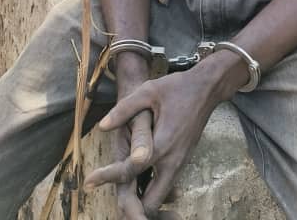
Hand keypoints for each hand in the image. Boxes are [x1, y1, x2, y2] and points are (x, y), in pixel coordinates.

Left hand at [87, 68, 225, 217]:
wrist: (207, 88)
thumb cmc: (178, 88)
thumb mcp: (149, 91)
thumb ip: (124, 109)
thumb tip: (102, 126)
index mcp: (162, 145)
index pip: (130, 170)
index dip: (107, 177)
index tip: (89, 182)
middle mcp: (172, 161)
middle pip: (150, 203)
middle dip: (132, 208)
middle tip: (113, 200)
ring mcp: (179, 163)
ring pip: (159, 198)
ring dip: (142, 202)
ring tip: (122, 197)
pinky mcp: (182, 161)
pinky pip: (165, 187)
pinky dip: (152, 193)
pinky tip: (138, 184)